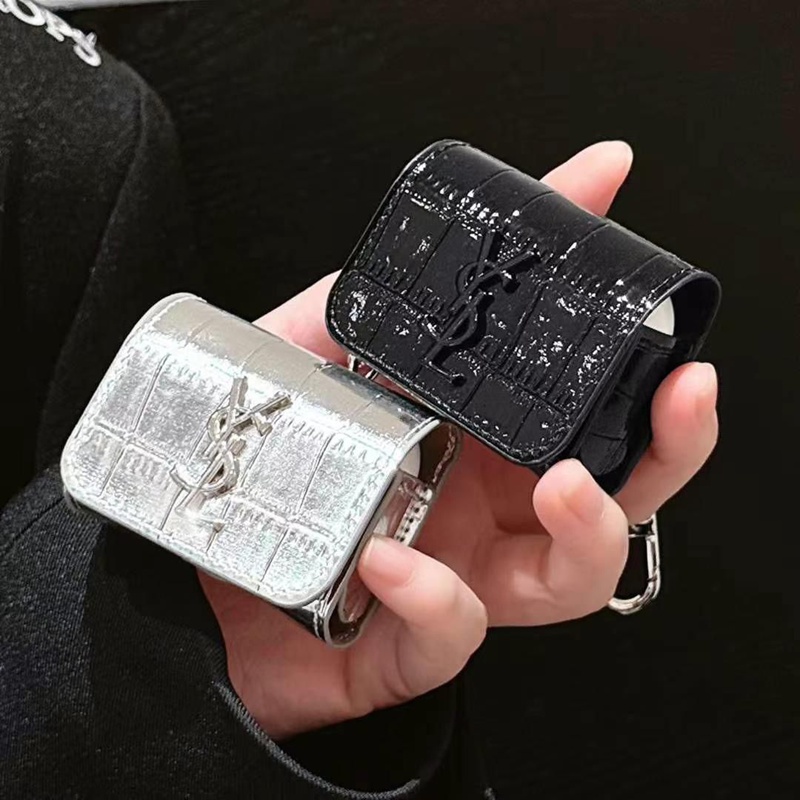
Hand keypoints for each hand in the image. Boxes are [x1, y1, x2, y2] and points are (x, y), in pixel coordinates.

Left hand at [198, 142, 718, 738]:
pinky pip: (453, 635)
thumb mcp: (299, 356)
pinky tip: (391, 561)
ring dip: (588, 531)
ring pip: (569, 578)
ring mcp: (455, 579)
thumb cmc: (249, 461)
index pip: (574, 401)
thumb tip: (436, 231)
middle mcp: (479, 509)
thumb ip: (363, 301)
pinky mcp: (406, 647)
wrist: (181, 570)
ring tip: (562, 485)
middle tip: (678, 399)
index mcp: (471, 439)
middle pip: (611, 492)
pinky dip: (437, 600)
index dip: (631, 358)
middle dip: (665, 449)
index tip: (659, 307)